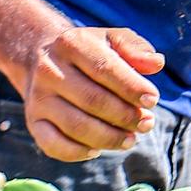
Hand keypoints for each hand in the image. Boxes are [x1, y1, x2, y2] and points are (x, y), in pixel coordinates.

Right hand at [17, 26, 162, 161]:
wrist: (43, 56)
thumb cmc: (92, 50)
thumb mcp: (114, 39)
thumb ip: (137, 48)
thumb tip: (156, 64)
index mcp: (73, 44)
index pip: (106, 68)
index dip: (132, 87)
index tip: (153, 100)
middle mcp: (50, 71)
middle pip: (92, 100)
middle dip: (125, 116)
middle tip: (146, 124)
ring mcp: (38, 98)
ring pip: (75, 125)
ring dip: (108, 137)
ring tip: (131, 140)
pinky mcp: (33, 121)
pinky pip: (53, 144)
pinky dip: (77, 152)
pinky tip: (98, 150)